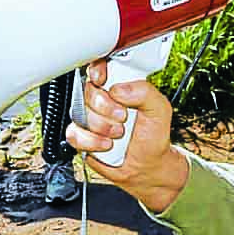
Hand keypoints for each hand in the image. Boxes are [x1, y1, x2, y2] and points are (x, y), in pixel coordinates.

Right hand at [65, 59, 189, 213]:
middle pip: (87, 91)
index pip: (99, 67)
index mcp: (118, 86)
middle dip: (105, 106)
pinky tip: (106, 145)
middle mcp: (101, 99)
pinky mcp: (81, 137)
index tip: (103, 80)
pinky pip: (74, 134)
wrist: (147, 166)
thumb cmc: (153, 136)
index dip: (97, 71)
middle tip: (123, 117)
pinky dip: (91, 141)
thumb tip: (119, 89)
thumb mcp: (160, 109)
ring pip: (79, 113)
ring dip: (101, 126)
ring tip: (118, 134)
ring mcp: (89, 118)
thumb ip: (144, 92)